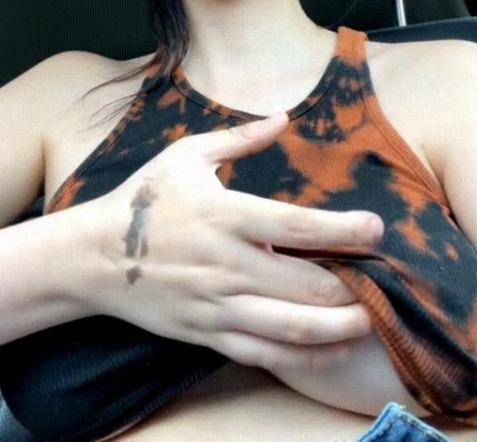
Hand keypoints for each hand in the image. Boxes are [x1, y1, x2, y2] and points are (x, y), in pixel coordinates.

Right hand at [90, 113, 382, 371]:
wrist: (94, 256)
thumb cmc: (143, 199)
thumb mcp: (186, 155)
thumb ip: (240, 140)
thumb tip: (283, 118)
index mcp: (223, 216)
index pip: (296, 226)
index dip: (343, 230)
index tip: (377, 230)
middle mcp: (225, 264)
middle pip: (305, 284)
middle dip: (351, 287)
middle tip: (382, 280)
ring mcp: (216, 305)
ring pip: (289, 327)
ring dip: (336, 329)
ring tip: (368, 321)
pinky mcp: (207, 333)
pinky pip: (263, 353)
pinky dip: (301, 357)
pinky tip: (329, 349)